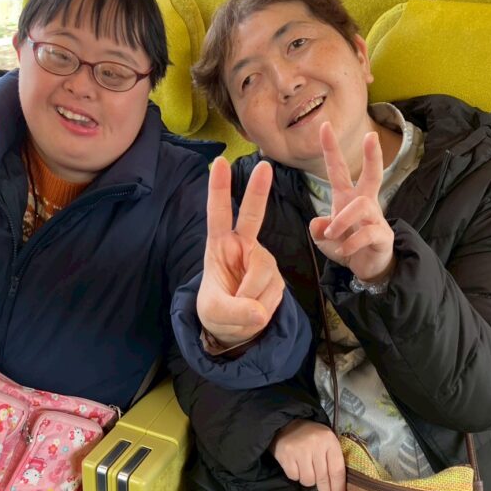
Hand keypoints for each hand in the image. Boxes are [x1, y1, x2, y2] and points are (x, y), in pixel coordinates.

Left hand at [197, 156, 283, 346]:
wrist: (236, 327)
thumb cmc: (217, 310)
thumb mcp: (214, 313)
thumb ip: (232, 312)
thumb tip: (258, 313)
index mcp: (220, 245)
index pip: (218, 214)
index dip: (219, 189)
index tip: (220, 162)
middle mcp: (243, 246)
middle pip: (252, 216)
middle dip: (258, 192)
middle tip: (264, 166)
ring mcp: (263, 260)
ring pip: (262, 275)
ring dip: (250, 299)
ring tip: (240, 310)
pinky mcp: (277, 278)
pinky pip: (272, 295)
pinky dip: (262, 309)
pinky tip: (255, 311)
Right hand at [270, 419, 345, 490]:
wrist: (287, 423)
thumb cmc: (312, 437)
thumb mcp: (327, 442)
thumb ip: (333, 460)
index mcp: (329, 441)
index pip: (337, 471)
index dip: (339, 490)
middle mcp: (315, 445)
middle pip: (323, 479)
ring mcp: (299, 450)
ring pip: (308, 480)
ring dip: (308, 480)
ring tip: (306, 467)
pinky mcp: (285, 454)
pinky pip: (294, 477)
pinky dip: (295, 475)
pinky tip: (295, 464)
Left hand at [309, 121, 394, 283]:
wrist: (366, 268)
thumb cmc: (346, 246)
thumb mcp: (324, 239)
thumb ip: (318, 230)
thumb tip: (318, 223)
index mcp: (347, 198)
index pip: (338, 169)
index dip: (331, 149)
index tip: (324, 126)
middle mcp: (363, 202)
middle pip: (371, 174)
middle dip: (371, 155)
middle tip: (370, 136)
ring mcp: (375, 218)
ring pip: (360, 206)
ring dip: (341, 220)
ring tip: (331, 235)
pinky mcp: (382, 236)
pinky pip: (366, 234)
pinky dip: (350, 244)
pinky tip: (342, 251)